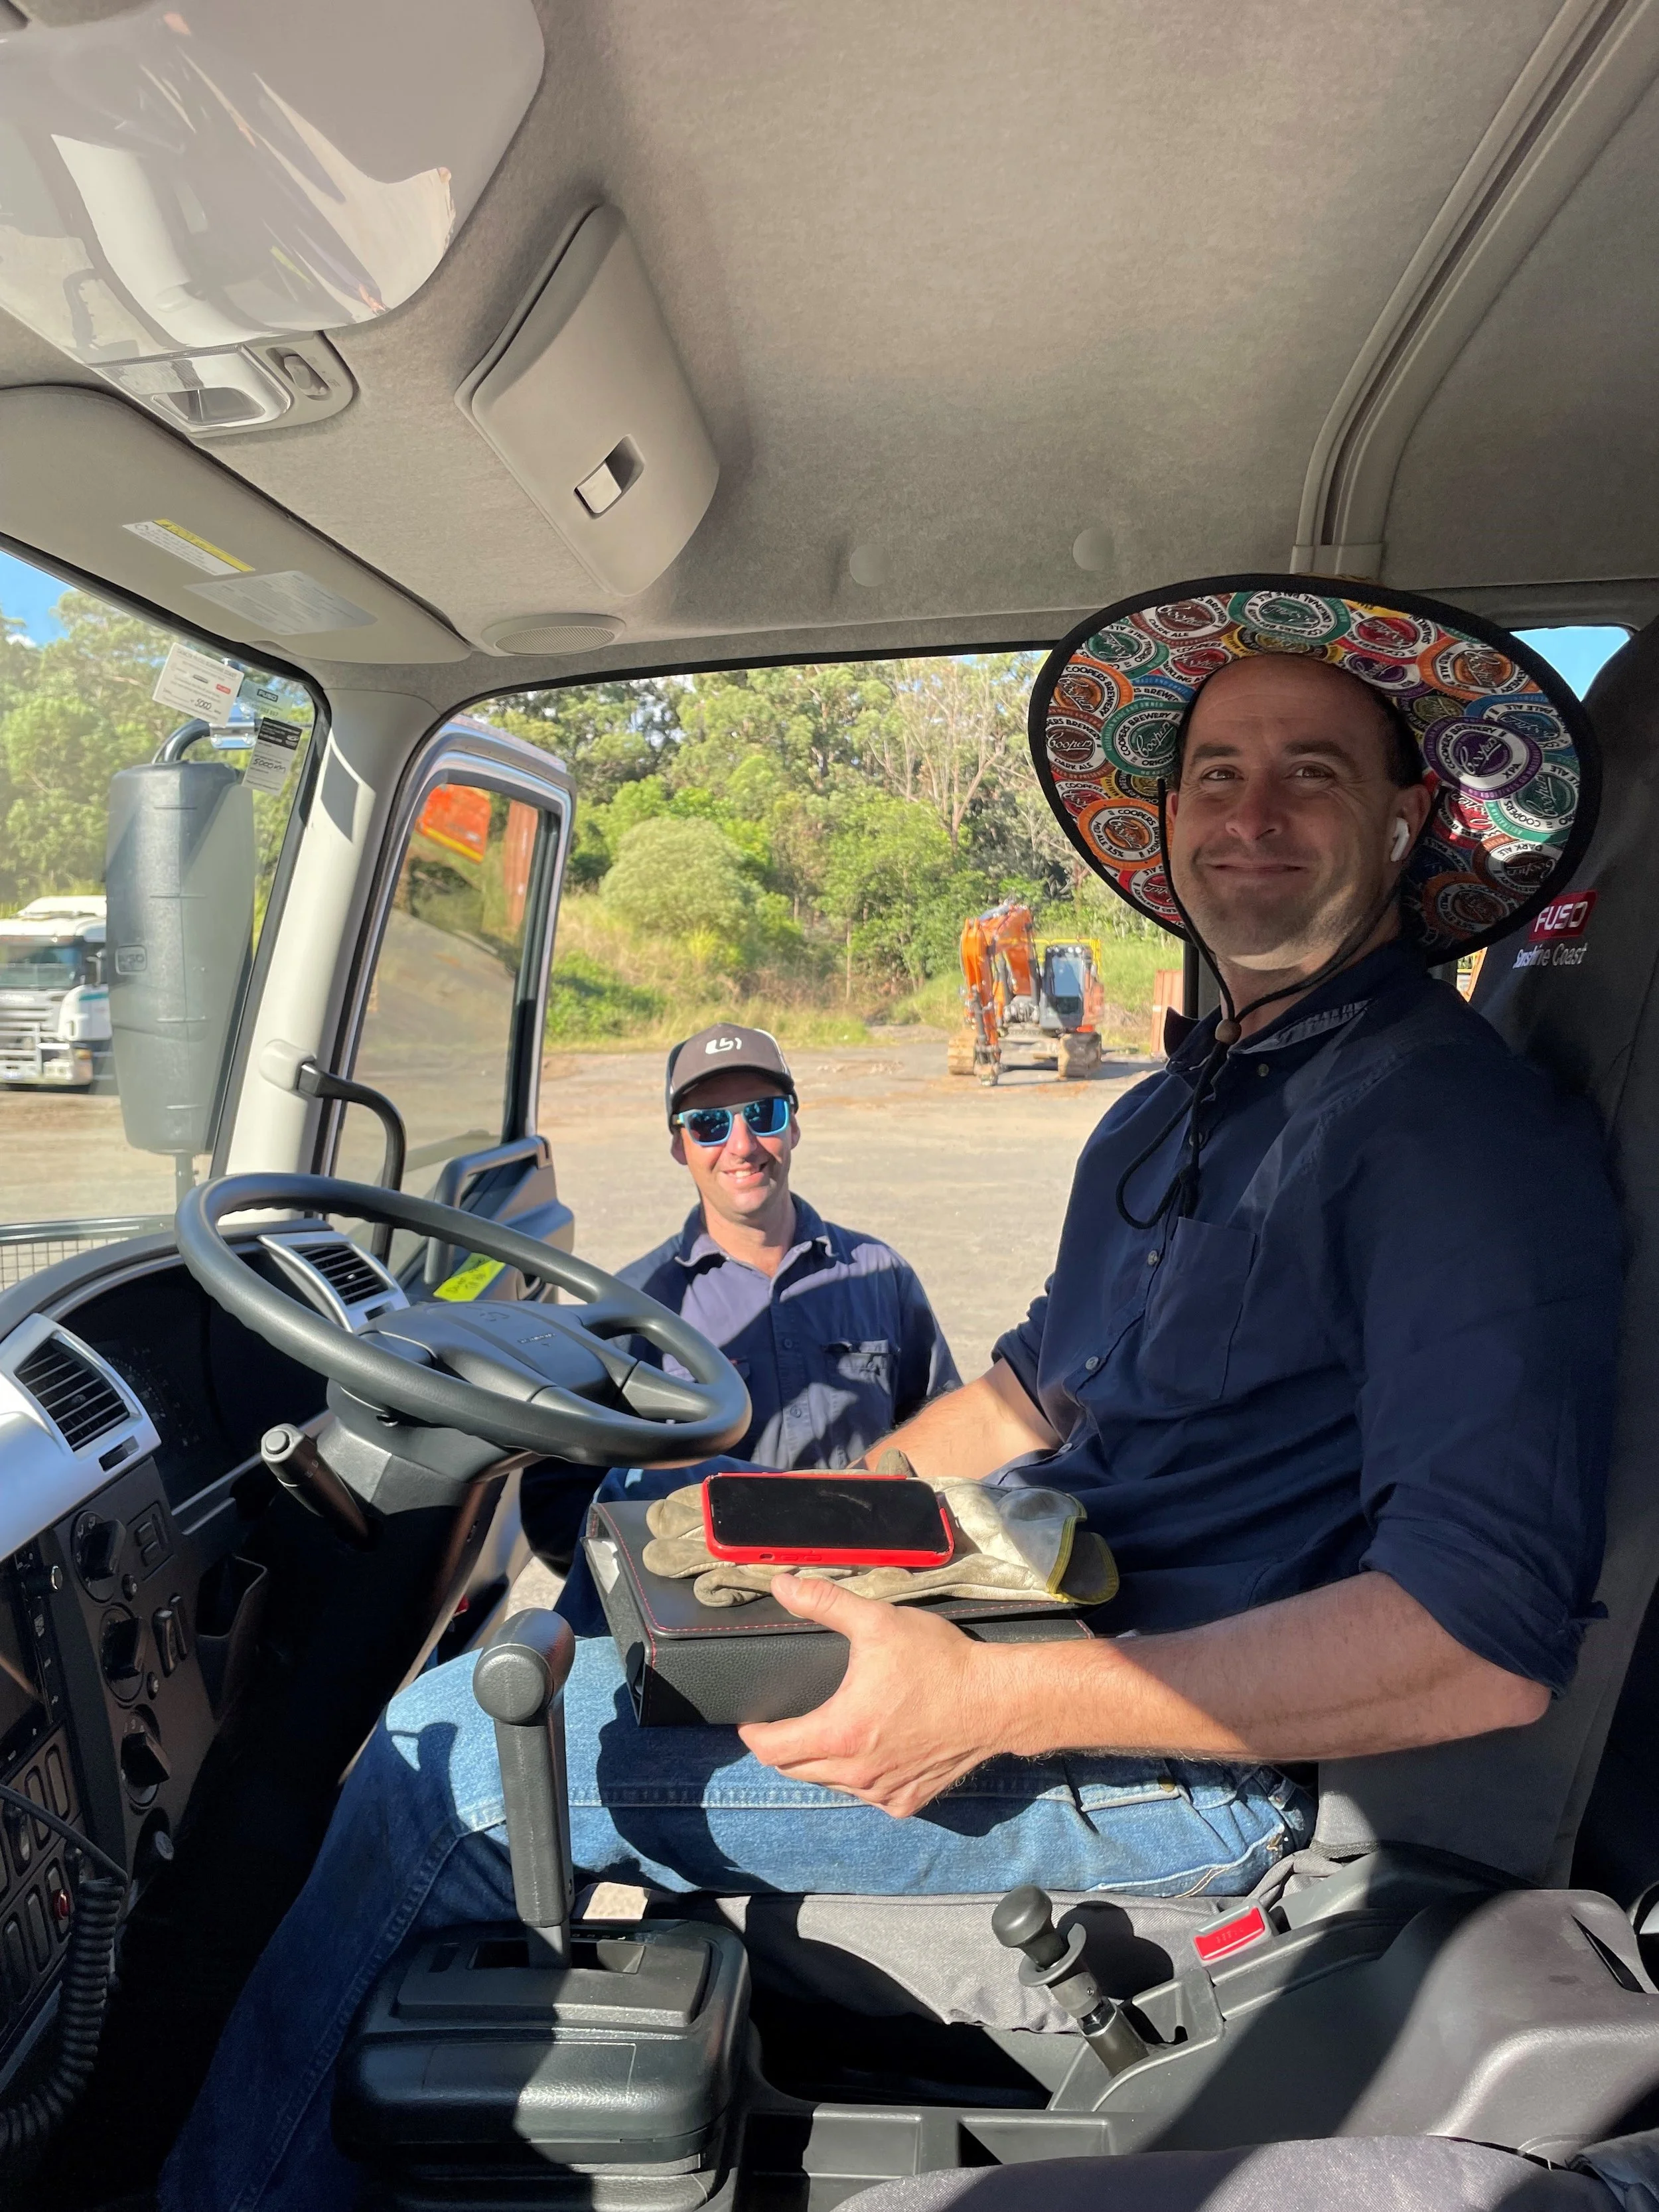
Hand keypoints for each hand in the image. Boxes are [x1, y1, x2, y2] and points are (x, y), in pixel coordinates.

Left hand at [737, 1573, 1010, 1816]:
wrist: (994, 1700)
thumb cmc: (937, 1662)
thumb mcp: (877, 1622)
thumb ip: (825, 1603)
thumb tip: (782, 1585)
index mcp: (840, 1733)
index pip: (772, 1750)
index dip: (755, 1735)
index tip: (753, 1721)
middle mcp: (856, 1774)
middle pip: (795, 1770)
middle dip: (784, 1748)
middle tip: (787, 1723)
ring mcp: (882, 1793)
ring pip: (830, 1784)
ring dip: (821, 1764)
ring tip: (829, 1732)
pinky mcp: (907, 1802)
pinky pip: (866, 1795)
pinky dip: (859, 1778)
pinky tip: (870, 1751)